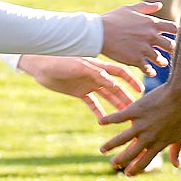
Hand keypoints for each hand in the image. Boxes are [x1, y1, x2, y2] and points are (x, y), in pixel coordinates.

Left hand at [18, 55, 142, 120]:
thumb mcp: (79, 67)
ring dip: (115, 105)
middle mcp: (96, 75)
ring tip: (124, 117)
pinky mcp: (78, 92)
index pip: (120, 73)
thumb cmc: (59, 60)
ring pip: (106, 96)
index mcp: (98, 66)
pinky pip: (92, 103)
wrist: (39, 64)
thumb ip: (97, 74)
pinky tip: (104, 121)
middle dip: (126, 98)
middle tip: (135, 110)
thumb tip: (115, 85)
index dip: (131, 81)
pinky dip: (98, 111)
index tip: (140, 91)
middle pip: (115, 88)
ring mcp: (88, 84)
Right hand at [99, 1, 176, 74]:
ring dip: (162, 61)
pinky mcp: (136, 60)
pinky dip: (151, 71)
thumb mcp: (130, 8)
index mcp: (151, 23)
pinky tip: (151, 73)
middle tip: (172, 51)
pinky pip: (148, 69)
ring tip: (162, 62)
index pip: (173, 28)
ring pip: (160, 59)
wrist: (99, 33)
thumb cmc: (113, 19)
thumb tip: (160, 5)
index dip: (176, 33)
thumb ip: (146, 7)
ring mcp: (144, 49)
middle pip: (170, 45)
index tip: (175, 36)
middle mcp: (151, 36)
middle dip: (171, 49)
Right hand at [99, 84, 180, 174]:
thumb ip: (176, 151)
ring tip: (102, 150)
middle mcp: (148, 137)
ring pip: (122, 138)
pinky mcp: (136, 110)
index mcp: (158, 144)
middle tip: (113, 164)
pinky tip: (100, 121)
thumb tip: (177, 166)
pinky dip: (109, 119)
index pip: (144, 161)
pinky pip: (119, 117)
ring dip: (110, 145)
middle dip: (120, 160)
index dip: (135, 169)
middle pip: (131, 153)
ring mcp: (141, 124)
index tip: (127, 174)